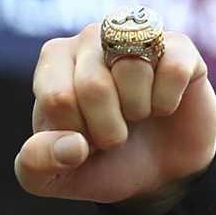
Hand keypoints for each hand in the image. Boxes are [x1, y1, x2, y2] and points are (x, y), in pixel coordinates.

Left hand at [15, 22, 215, 207]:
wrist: (158, 174)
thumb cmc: (102, 164)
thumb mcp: (55, 178)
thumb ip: (37, 165)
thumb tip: (72, 146)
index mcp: (54, 61)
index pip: (57, 99)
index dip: (76, 135)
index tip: (84, 139)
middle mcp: (92, 37)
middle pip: (93, 86)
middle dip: (108, 130)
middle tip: (115, 134)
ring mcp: (136, 36)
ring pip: (133, 70)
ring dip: (139, 111)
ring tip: (139, 114)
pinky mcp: (178, 47)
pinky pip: (173, 68)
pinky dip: (168, 101)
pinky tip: (164, 105)